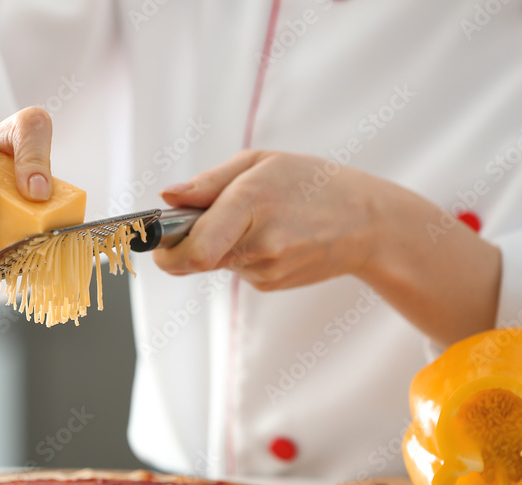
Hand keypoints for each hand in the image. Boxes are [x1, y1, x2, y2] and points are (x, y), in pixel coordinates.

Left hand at [153, 150, 388, 288]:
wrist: (367, 224)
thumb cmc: (312, 183)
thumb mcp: (261, 163)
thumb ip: (208, 183)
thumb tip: (167, 197)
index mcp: (252, 203)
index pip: (194, 249)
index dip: (166, 250)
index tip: (154, 239)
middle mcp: (260, 243)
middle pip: (195, 259)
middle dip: (184, 243)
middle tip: (193, 223)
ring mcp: (266, 270)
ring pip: (214, 262)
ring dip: (217, 243)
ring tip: (254, 219)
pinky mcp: (269, 285)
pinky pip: (235, 268)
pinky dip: (239, 252)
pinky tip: (269, 236)